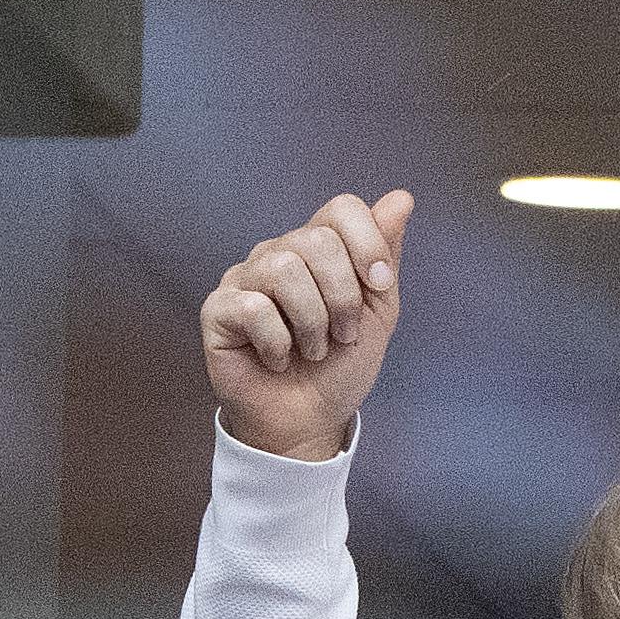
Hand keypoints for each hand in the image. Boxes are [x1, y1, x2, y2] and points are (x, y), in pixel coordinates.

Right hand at [199, 190, 413, 461]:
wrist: (308, 420)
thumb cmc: (339, 367)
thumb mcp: (377, 313)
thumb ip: (385, 257)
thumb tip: (401, 198)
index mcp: (318, 249)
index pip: (341, 208)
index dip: (368, 244)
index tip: (380, 287)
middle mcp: (278, 254)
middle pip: (317, 241)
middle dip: (344, 298)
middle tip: (342, 336)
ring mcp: (244, 278)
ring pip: (285, 271)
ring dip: (313, 324)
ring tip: (313, 350)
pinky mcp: (218, 309)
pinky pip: (255, 309)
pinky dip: (279, 344)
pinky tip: (278, 360)